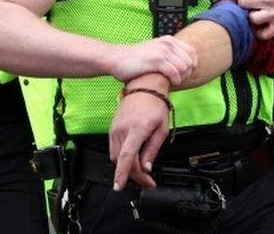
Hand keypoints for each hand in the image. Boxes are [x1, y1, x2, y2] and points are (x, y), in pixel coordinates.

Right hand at [106, 36, 196, 84]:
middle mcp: (168, 43)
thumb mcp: (156, 52)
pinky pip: (175, 73)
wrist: (116, 59)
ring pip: (184, 68)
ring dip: (180, 78)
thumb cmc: (136, 60)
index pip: (191, 53)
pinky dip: (174, 80)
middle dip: (186, 74)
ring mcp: (162, 51)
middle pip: (189, 62)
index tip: (183, 74)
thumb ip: (170, 55)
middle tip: (175, 80)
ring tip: (171, 82)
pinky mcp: (156, 60)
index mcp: (169, 40)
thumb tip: (187, 68)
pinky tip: (168, 83)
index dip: (191, 66)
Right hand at [110, 74, 170, 190]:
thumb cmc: (155, 105)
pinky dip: (122, 158)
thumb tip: (147, 168)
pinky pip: (114, 149)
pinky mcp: (112, 129)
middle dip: (133, 176)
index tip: (120, 186)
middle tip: (147, 182)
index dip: (122, 174)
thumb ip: (152, 149)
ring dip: (127, 168)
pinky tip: (133, 160)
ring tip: (142, 173)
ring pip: (116, 157)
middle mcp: (122, 130)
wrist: (144, 87)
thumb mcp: (161, 128)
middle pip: (122, 161)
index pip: (126, 156)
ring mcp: (115, 129)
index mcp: (136, 129)